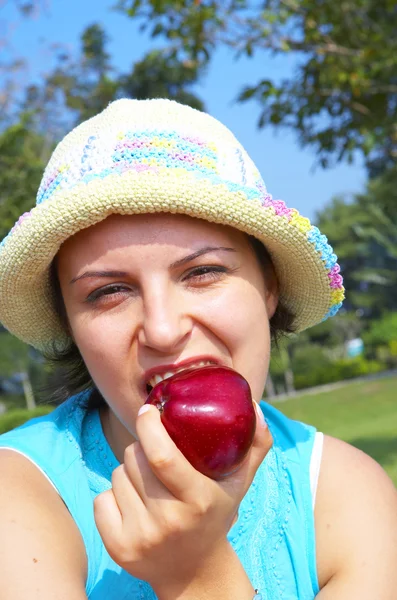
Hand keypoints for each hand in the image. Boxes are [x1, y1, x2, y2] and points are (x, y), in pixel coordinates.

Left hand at [94, 401, 271, 592]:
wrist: (194, 573)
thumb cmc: (215, 514)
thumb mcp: (239, 483)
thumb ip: (255, 445)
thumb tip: (256, 406)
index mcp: (198, 500)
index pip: (162, 457)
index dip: (149, 428)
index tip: (148, 410)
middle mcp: (169, 520)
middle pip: (134, 460)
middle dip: (140, 446)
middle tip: (152, 452)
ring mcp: (142, 537)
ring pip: (117, 477)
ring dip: (128, 472)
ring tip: (148, 484)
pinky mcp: (119, 549)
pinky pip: (101, 499)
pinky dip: (112, 495)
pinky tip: (132, 504)